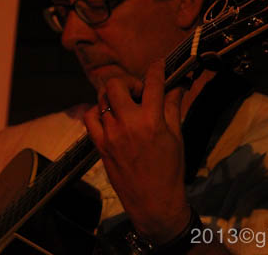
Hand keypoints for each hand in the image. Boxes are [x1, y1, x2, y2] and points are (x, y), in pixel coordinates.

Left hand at [82, 60, 190, 242]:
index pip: (152, 83)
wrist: (153, 202)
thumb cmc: (170, 170)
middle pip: (117, 84)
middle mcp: (128, 124)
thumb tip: (178, 86)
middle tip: (138, 93)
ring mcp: (110, 134)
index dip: (157, 69)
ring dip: (113, 96)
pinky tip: (108, 117)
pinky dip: (97, 112)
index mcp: (152, 121)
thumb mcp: (176, 137)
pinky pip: (90, 118)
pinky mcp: (100, 145)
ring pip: (102, 99)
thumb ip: (173, 108)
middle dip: (128, 83)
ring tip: (124, 105)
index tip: (159, 65)